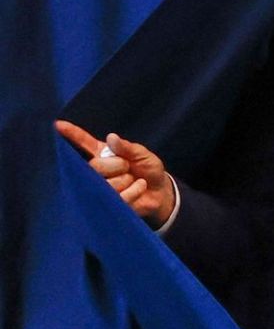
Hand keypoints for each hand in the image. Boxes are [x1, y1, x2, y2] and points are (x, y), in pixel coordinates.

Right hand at [54, 120, 175, 228]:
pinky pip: (117, 198)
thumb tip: (111, 138)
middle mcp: (95, 170)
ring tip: (133, 179)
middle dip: (116, 165)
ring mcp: (99, 187)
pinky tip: (139, 187)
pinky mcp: (106, 203)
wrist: (160, 193)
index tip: (58, 124)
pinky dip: (133, 191)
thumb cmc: (148, 170)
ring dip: (125, 180)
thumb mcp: (143, 155)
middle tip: (128, 167)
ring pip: (104, 184)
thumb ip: (128, 147)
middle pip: (94, 166)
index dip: (71, 133)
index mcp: (102, 153)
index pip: (83, 142)